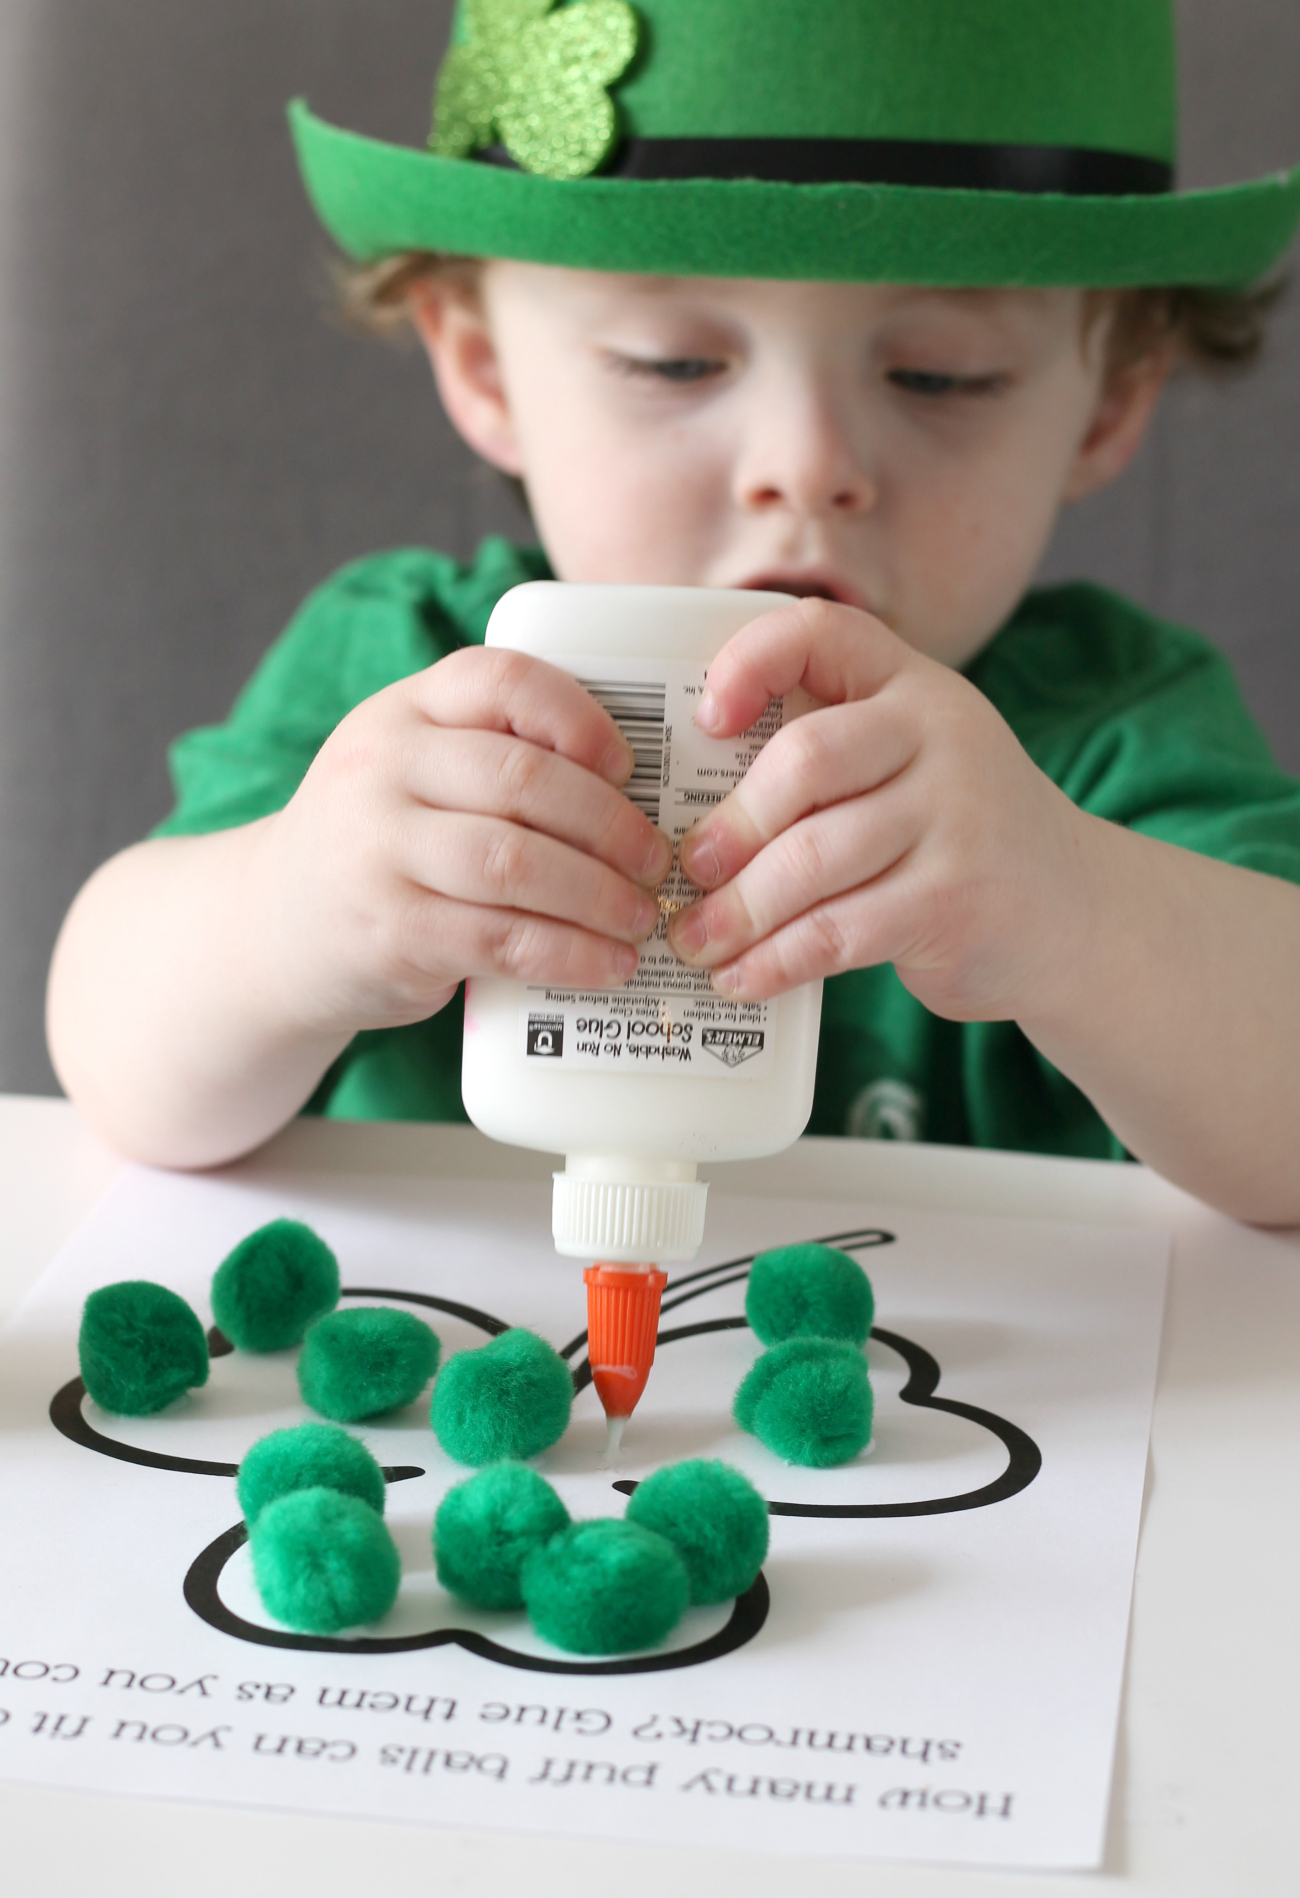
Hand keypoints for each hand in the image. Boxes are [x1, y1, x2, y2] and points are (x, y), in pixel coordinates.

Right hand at [248, 647, 672, 1036]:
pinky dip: (569, 954)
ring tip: (641, 917)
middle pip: (525, 779)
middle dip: (611, 825)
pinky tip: (606, 964)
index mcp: (403, 710)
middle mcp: (382, 768)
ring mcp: (378, 851)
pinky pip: (501, 939)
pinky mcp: (389, 931)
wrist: (272, 929)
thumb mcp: (413, 771)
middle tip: (656, 862)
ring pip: (517, 863)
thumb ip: (494, 756)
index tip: (628, 766)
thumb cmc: (380, 845)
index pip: (502, 680)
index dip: (580, 718)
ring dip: (599, 895)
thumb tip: (641, 792)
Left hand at [665, 598, 1090, 1021]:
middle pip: (805, 762)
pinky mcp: (955, 901)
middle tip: (685, 870)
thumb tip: (686, 811)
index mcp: (912, 687)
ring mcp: (956, 818)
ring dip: (738, 910)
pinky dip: (777, 960)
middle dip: (730, 827)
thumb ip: (826, 759)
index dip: (750, 664)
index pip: (820, 632)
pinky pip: (838, 931)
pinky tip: (743, 977)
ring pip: (812, 859)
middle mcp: (941, 736)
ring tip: (696, 939)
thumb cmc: (956, 837)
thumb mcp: (909, 765)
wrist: (1078, 913)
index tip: (707, 720)